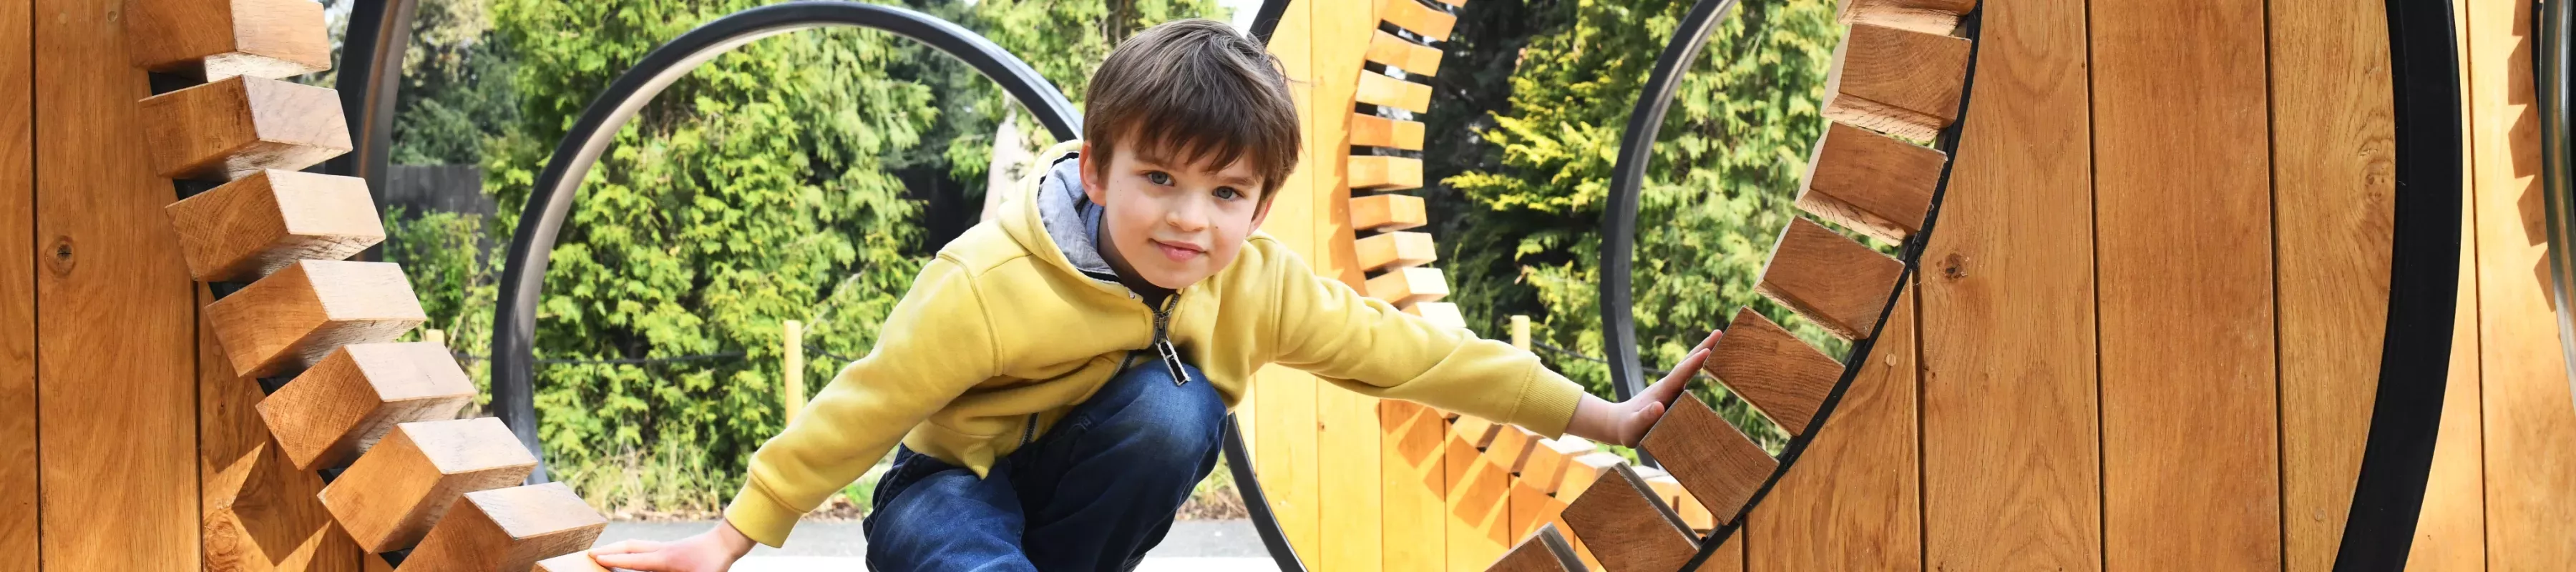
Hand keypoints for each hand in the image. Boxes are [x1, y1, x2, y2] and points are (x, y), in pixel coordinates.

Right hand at [589, 520, 756, 571]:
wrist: (727, 542)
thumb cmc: (715, 564)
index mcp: (664, 559)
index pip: (632, 560)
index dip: (612, 559)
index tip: (595, 557)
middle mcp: (661, 550)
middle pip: (629, 546)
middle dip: (610, 549)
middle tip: (592, 553)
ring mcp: (666, 547)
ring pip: (637, 544)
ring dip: (620, 548)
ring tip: (607, 552)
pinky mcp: (672, 548)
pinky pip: (646, 548)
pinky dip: (633, 550)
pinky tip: (632, 556)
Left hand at [1565, 328, 1722, 446]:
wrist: (1619, 423)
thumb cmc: (1627, 428)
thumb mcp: (1633, 427)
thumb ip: (1644, 418)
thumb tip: (1659, 406)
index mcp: (1662, 392)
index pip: (1679, 375)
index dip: (1693, 364)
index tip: (1706, 351)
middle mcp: (1668, 386)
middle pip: (1686, 364)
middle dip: (1702, 348)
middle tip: (1718, 332)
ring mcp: (1671, 388)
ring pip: (1689, 367)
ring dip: (1703, 353)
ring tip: (1719, 340)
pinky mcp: (1674, 392)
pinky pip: (1688, 375)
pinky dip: (1699, 364)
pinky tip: (1708, 359)